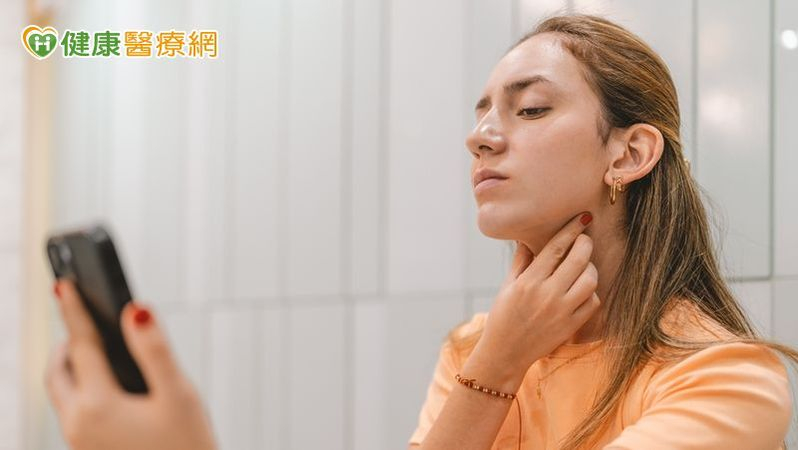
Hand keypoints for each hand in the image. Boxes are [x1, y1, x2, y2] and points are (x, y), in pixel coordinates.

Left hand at [45, 280, 216, 449]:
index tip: (63, 284)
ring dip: (71, 366)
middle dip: (66, 342)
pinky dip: (80, 388)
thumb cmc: (188, 447)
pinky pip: (72, 411)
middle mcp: (78, 424)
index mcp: (98, 405)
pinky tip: (108, 385)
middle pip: (57, 372)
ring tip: (95, 348)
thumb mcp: (179, 394)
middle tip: (83, 319)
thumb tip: (135, 310)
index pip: (82, 346)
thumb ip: (154, 349)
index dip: (74, 310)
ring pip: (61, 393)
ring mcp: (79, 442)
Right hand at [466, 212, 599, 388]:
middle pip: (578, 259)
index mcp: (529, 282)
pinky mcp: (572, 326)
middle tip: (584, 239)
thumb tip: (528, 238)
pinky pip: (593, 302)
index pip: (555, 248)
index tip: (582, 218)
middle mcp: (547, 295)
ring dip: (590, 268)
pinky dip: (591, 292)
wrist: (505, 353)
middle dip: (585, 244)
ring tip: (583, 266)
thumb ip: (521, 261)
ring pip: (590, 280)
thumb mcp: (507, 286)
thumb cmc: (503, 317)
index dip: (571, 230)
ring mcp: (562, 311)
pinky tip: (582, 289)